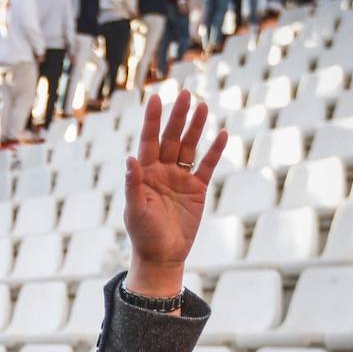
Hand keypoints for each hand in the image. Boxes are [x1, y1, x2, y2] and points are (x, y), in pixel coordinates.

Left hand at [123, 93, 227, 295]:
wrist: (163, 256)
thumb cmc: (144, 235)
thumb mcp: (135, 210)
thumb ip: (133, 184)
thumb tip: (130, 159)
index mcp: (145, 174)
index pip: (148, 141)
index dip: (152, 120)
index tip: (156, 98)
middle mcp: (162, 172)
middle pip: (171, 138)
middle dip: (177, 117)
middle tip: (185, 95)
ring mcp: (180, 179)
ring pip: (189, 147)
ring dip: (195, 128)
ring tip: (203, 106)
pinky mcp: (197, 189)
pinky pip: (207, 166)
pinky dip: (215, 151)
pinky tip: (222, 134)